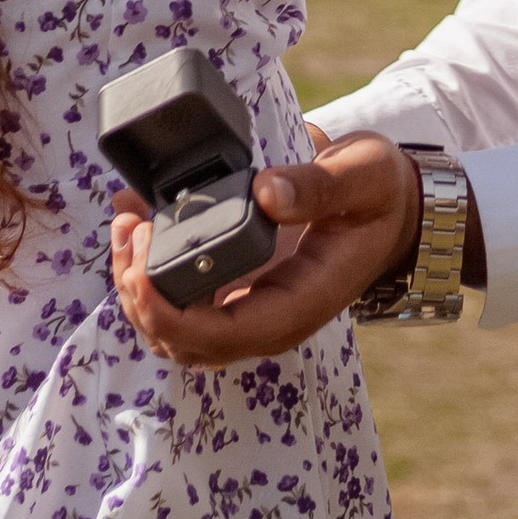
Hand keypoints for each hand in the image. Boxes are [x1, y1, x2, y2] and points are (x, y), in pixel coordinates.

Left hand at [109, 136, 420, 369]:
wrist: (392, 207)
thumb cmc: (379, 194)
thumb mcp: (363, 177)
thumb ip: (318, 187)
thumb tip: (266, 193)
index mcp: (300, 304)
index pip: (222, 336)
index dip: (169, 313)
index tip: (143, 263)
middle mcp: (268, 319)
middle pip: (184, 341)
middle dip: (139, 293)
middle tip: (129, 227)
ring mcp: (248, 309)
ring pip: (171, 328)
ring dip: (135, 285)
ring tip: (125, 222)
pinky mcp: (234, 289)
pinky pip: (177, 300)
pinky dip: (146, 270)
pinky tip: (137, 221)